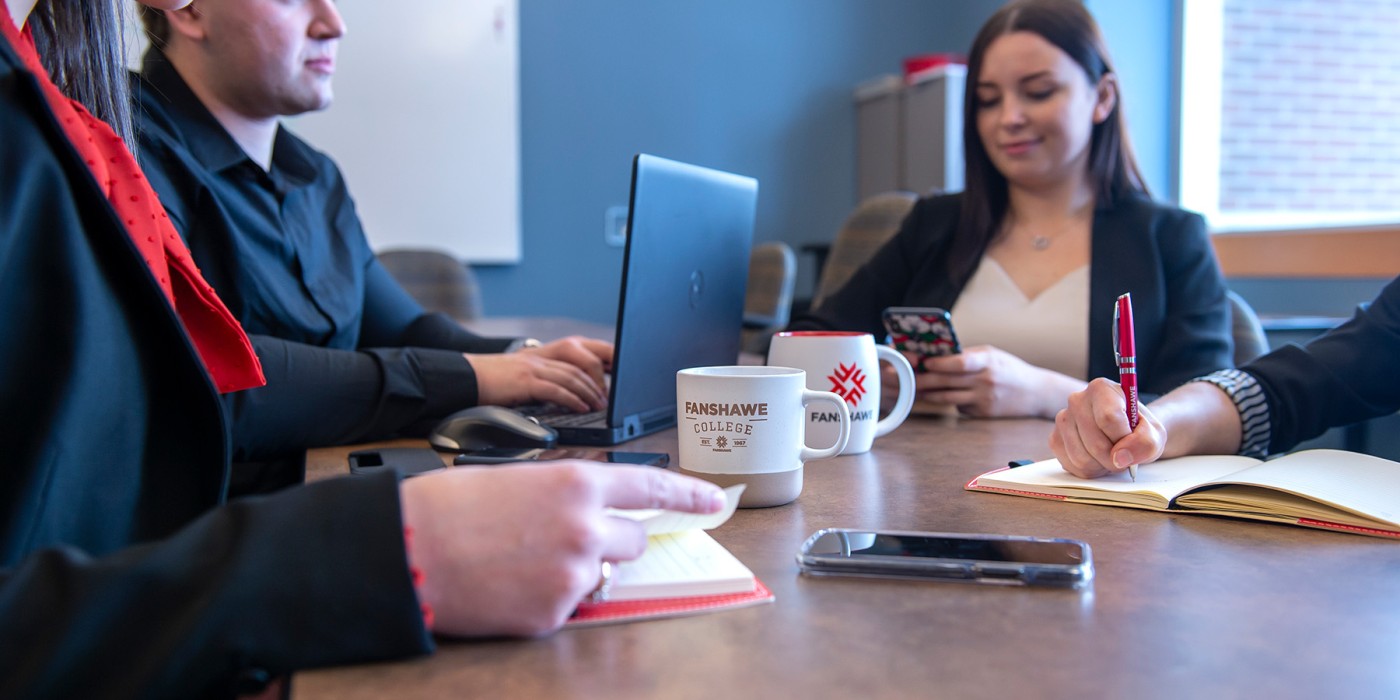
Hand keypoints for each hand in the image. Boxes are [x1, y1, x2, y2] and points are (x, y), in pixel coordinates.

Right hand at [400, 461, 725, 636]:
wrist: (409, 549)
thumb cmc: (453, 507)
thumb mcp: (520, 480)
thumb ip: (569, 495)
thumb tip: (592, 514)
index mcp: (578, 484)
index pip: (652, 489)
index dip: (688, 497)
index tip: (716, 503)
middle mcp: (585, 529)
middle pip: (633, 539)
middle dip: (610, 539)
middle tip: (563, 537)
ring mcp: (573, 575)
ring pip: (603, 574)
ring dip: (579, 568)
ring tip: (524, 559)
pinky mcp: (554, 614)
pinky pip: (570, 605)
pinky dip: (546, 597)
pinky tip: (510, 584)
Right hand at [468, 337, 611, 411]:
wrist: (467, 376)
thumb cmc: (498, 380)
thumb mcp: (529, 373)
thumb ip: (551, 377)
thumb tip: (576, 392)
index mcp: (547, 352)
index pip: (584, 350)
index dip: (605, 360)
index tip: (618, 374)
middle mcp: (543, 355)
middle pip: (584, 361)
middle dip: (602, 379)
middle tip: (611, 396)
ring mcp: (534, 366)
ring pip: (573, 375)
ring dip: (591, 392)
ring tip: (601, 405)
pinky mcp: (525, 380)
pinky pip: (556, 389)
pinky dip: (573, 399)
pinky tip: (582, 408)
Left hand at [912, 345, 1085, 417]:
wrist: (1036, 392)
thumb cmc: (1009, 369)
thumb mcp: (992, 355)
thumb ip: (967, 355)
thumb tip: (936, 356)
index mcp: (988, 361)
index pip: (960, 362)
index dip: (940, 363)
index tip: (924, 362)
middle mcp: (986, 381)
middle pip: (947, 382)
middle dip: (923, 380)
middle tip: (905, 377)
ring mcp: (984, 400)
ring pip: (947, 398)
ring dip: (928, 393)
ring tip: (914, 388)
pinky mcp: (983, 414)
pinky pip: (958, 407)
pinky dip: (948, 402)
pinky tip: (942, 396)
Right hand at [1050, 377, 1167, 477]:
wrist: (1127, 433)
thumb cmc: (1140, 430)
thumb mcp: (1155, 433)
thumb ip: (1145, 442)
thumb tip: (1120, 458)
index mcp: (1101, 388)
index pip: (1109, 419)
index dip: (1124, 440)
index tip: (1133, 443)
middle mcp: (1077, 400)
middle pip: (1096, 443)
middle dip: (1115, 458)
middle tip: (1125, 454)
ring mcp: (1063, 420)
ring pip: (1082, 458)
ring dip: (1102, 466)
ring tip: (1111, 455)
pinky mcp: (1055, 439)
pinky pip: (1072, 466)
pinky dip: (1090, 470)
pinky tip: (1097, 459)